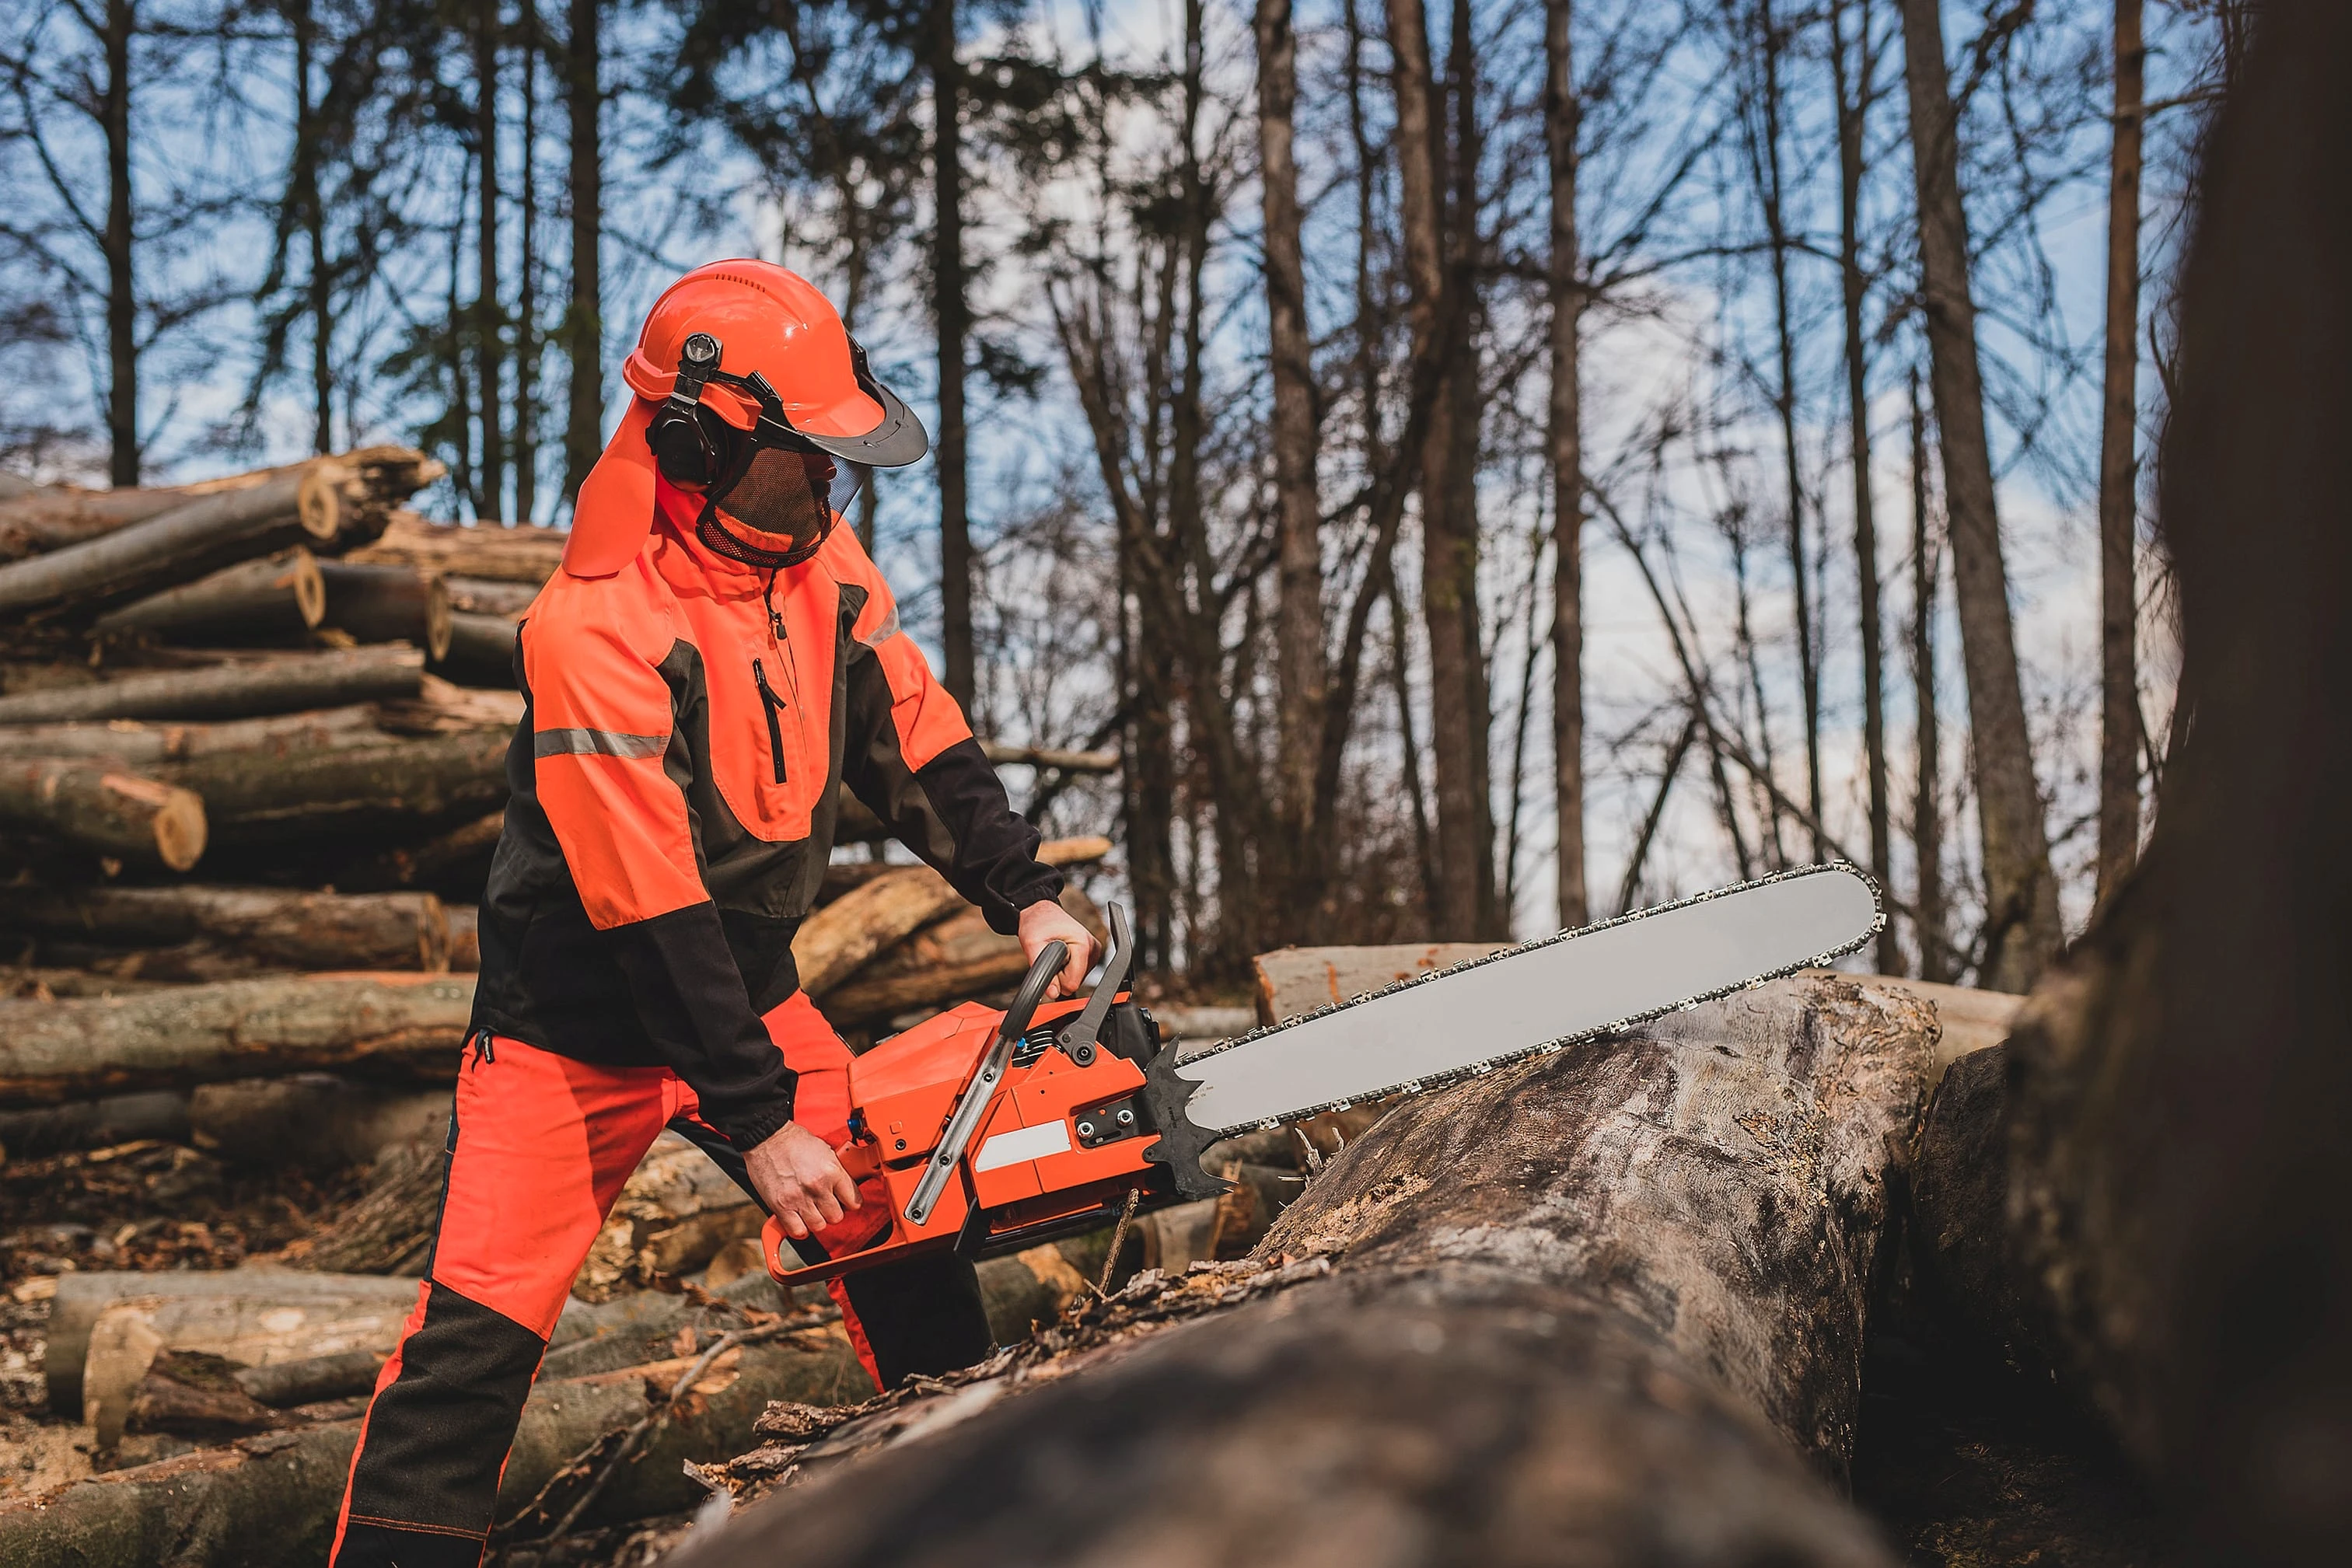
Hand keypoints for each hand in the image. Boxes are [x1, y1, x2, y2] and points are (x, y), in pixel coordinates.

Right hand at [745, 1122, 860, 1239]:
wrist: (767, 1138)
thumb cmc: (794, 1142)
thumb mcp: (825, 1151)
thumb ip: (836, 1172)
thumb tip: (843, 1188)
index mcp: (832, 1171)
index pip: (854, 1201)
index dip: (850, 1203)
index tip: (845, 1202)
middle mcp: (817, 1186)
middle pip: (836, 1217)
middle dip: (832, 1212)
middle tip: (825, 1204)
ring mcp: (799, 1198)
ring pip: (819, 1226)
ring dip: (816, 1220)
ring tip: (811, 1210)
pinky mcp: (781, 1206)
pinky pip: (797, 1231)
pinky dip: (800, 1229)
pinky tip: (799, 1219)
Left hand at [1018, 898, 1099, 999]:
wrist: (1042, 913)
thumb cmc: (1037, 923)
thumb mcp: (1031, 945)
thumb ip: (1041, 971)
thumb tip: (1053, 993)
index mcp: (1083, 944)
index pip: (1073, 983)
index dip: (1056, 978)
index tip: (1049, 962)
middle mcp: (1093, 947)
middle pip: (1076, 982)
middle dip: (1060, 974)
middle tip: (1051, 956)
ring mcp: (1094, 951)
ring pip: (1077, 979)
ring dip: (1063, 970)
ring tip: (1055, 953)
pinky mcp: (1092, 954)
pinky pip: (1079, 973)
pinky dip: (1068, 968)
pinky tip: (1063, 954)